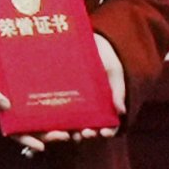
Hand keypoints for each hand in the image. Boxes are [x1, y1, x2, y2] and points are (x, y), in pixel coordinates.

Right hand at [0, 32, 118, 157]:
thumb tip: (6, 106)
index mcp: (3, 112)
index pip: (17, 132)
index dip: (29, 141)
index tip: (41, 147)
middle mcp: (17, 108)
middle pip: (36, 126)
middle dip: (51, 134)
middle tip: (66, 135)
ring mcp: (26, 98)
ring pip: (46, 114)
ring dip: (61, 122)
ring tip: (76, 126)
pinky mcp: (32, 86)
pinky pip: (47, 97)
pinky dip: (58, 103)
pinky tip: (73, 103)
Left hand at [27, 31, 129, 151]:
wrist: (83, 33)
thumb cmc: (102, 53)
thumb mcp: (113, 69)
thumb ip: (118, 89)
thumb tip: (121, 112)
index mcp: (101, 103)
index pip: (106, 122)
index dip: (106, 130)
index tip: (104, 133)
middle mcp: (84, 105)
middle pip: (85, 125)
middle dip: (85, 133)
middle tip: (85, 134)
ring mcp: (67, 99)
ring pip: (67, 121)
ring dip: (67, 130)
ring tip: (66, 133)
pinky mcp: (51, 90)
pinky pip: (48, 106)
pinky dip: (49, 117)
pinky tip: (48, 120)